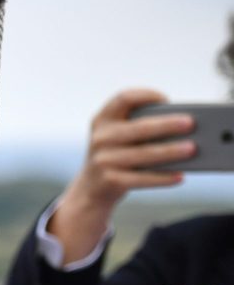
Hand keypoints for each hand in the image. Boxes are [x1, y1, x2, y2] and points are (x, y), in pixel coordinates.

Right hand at [48, 89, 193, 261]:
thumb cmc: (116, 156)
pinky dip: (163, 178)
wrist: (91, 189)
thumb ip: (140, 127)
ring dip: (171, 151)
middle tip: (190, 123)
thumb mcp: (118, 136)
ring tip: (192, 149)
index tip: (166, 100)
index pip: (124, 98)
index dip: (146, 95)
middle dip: (167, 125)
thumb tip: (180, 128)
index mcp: (102, 120)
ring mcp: (103, 160)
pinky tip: (179, 176)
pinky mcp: (110, 181)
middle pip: (139, 127)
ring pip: (144, 154)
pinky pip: (143, 178)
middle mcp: (100, 138)